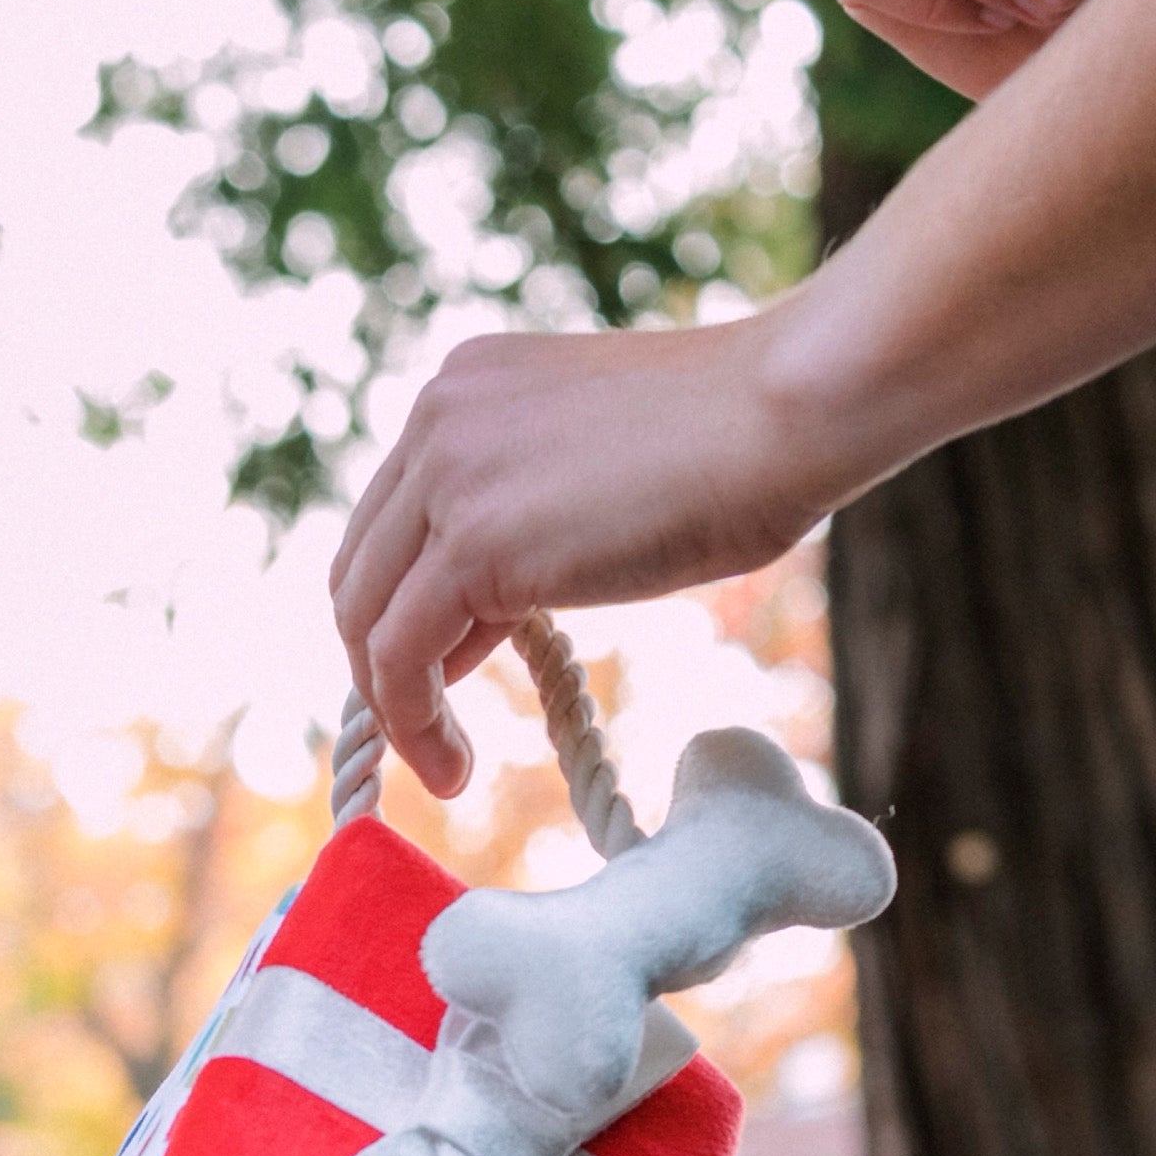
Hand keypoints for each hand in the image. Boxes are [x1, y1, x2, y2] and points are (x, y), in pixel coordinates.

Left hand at [327, 322, 879, 796]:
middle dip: (386, 659)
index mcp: (466, 387)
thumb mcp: (596, 479)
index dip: (409, 603)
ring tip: (443, 768)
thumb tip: (480, 620)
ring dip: (393, 706)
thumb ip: (525, 529)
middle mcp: (435, 417)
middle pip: (363, 567)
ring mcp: (444, 474)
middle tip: (429, 730)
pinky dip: (411, 722)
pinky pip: (399, 655)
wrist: (792, 410)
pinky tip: (452, 769)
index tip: (448, 669)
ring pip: (365, 616)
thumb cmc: (743, 442)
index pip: (396, 517)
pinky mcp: (469, 542)